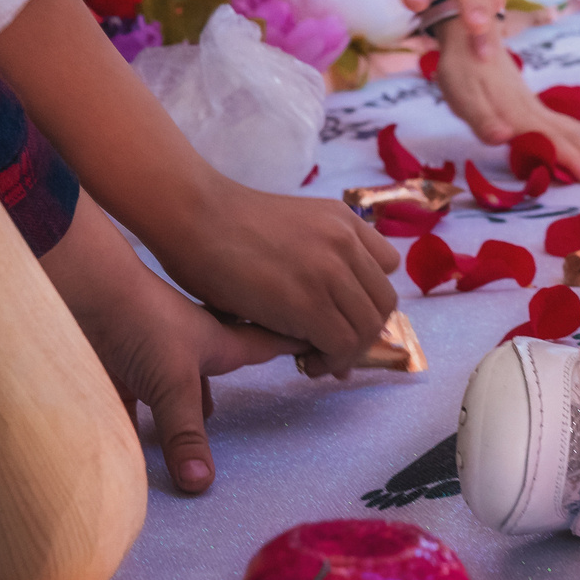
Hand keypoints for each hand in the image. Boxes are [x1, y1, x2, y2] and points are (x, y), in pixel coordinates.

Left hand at [41, 199, 304, 492]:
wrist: (81, 289)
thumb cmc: (139, 321)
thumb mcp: (173, 383)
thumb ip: (185, 434)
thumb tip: (202, 485)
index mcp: (218, 343)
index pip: (269, 343)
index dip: (297, 341)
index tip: (328, 338)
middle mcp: (190, 347)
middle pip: (225, 362)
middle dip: (242, 371)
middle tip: (264, 375)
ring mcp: (152, 355)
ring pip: (178, 381)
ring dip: (189, 398)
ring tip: (205, 416)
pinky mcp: (117, 366)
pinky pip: (131, 397)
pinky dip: (134, 416)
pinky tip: (131, 437)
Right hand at [142, 178, 400, 370]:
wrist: (192, 216)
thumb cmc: (225, 227)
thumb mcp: (293, 228)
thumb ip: (319, 259)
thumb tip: (330, 313)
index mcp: (343, 220)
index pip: (386, 267)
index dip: (367, 299)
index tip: (343, 318)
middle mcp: (345, 241)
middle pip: (383, 303)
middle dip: (362, 334)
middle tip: (330, 350)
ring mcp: (330, 269)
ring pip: (367, 328)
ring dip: (346, 354)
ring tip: (315, 361)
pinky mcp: (308, 302)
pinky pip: (342, 345)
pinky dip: (330, 362)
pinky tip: (305, 363)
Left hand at [432, 19, 579, 183]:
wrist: (468, 28)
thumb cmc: (460, 65)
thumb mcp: (461, 94)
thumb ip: (482, 119)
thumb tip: (503, 138)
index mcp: (520, 113)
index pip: (553, 141)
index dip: (572, 161)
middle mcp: (535, 111)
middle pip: (577, 136)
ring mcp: (536, 107)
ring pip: (578, 130)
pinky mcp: (532, 105)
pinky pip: (568, 126)